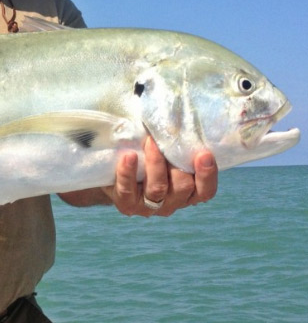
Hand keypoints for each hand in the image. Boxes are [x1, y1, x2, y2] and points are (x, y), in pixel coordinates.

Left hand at [103, 137, 217, 216]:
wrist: (114, 172)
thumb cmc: (146, 157)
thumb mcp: (165, 151)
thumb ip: (177, 142)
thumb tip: (181, 115)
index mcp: (188, 193)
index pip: (205, 191)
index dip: (207, 175)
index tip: (204, 154)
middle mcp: (172, 203)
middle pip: (182, 187)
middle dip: (177, 163)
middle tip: (169, 140)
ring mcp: (149, 207)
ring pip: (157, 189)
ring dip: (155, 163)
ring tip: (150, 142)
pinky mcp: (127, 205)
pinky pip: (128, 190)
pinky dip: (128, 173)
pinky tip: (128, 156)